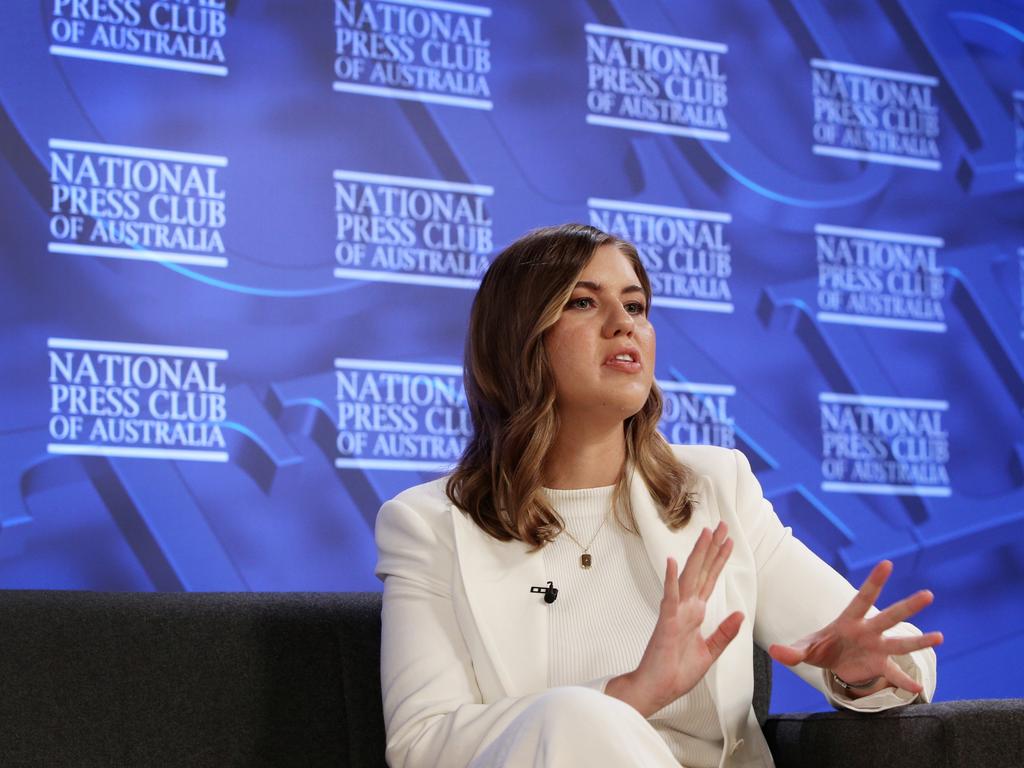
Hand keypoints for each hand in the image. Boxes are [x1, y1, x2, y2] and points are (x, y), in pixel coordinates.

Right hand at [606, 523, 743, 716]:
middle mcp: (686, 608)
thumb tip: (740, 614)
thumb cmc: (676, 672)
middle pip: (701, 572)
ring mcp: (676, 612)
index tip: (728, 542)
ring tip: (706, 534)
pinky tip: (673, 562)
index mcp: (695, 614)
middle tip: (722, 526)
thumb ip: (724, 633)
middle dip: (712, 549)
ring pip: (688, 577)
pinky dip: (671, 579)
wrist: (656, 688)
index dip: (719, 561)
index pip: (710, 581)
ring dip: (697, 555)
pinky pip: (670, 597)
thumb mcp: (709, 653)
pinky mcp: (667, 622)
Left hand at [768, 560, 942, 695]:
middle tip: (928, 594)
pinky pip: (895, 674)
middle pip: (889, 617)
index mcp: (849, 620)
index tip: (888, 563)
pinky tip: (918, 690)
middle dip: (907, 606)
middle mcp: (868, 631)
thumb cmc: (820, 647)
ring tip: (940, 637)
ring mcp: (877, 649)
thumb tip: (774, 652)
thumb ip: (790, 651)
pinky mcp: (880, 666)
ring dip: (918, 641)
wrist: (832, 663)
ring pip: (900, 643)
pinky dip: (905, 682)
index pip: (862, 598)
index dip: (874, 582)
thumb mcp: (804, 650)